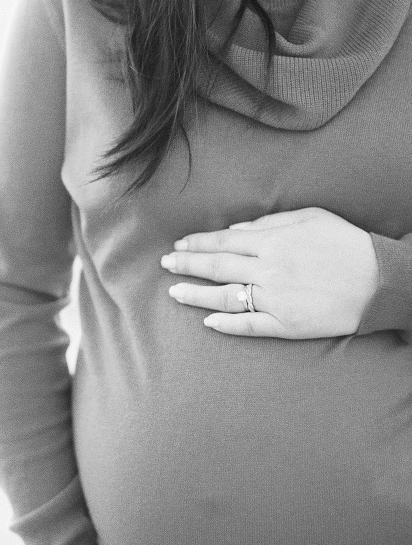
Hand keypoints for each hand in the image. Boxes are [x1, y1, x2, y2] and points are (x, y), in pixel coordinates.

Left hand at [162, 207, 378, 337]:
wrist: (379, 280)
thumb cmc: (346, 244)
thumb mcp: (309, 218)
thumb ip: (269, 223)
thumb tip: (236, 230)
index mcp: (272, 242)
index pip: (223, 242)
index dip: (198, 243)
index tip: (179, 244)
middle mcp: (268, 270)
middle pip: (217, 267)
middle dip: (187, 264)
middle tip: (165, 264)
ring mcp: (275, 300)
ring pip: (225, 297)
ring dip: (196, 295)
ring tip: (174, 293)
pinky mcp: (286, 325)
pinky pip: (250, 326)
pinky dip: (227, 325)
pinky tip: (208, 322)